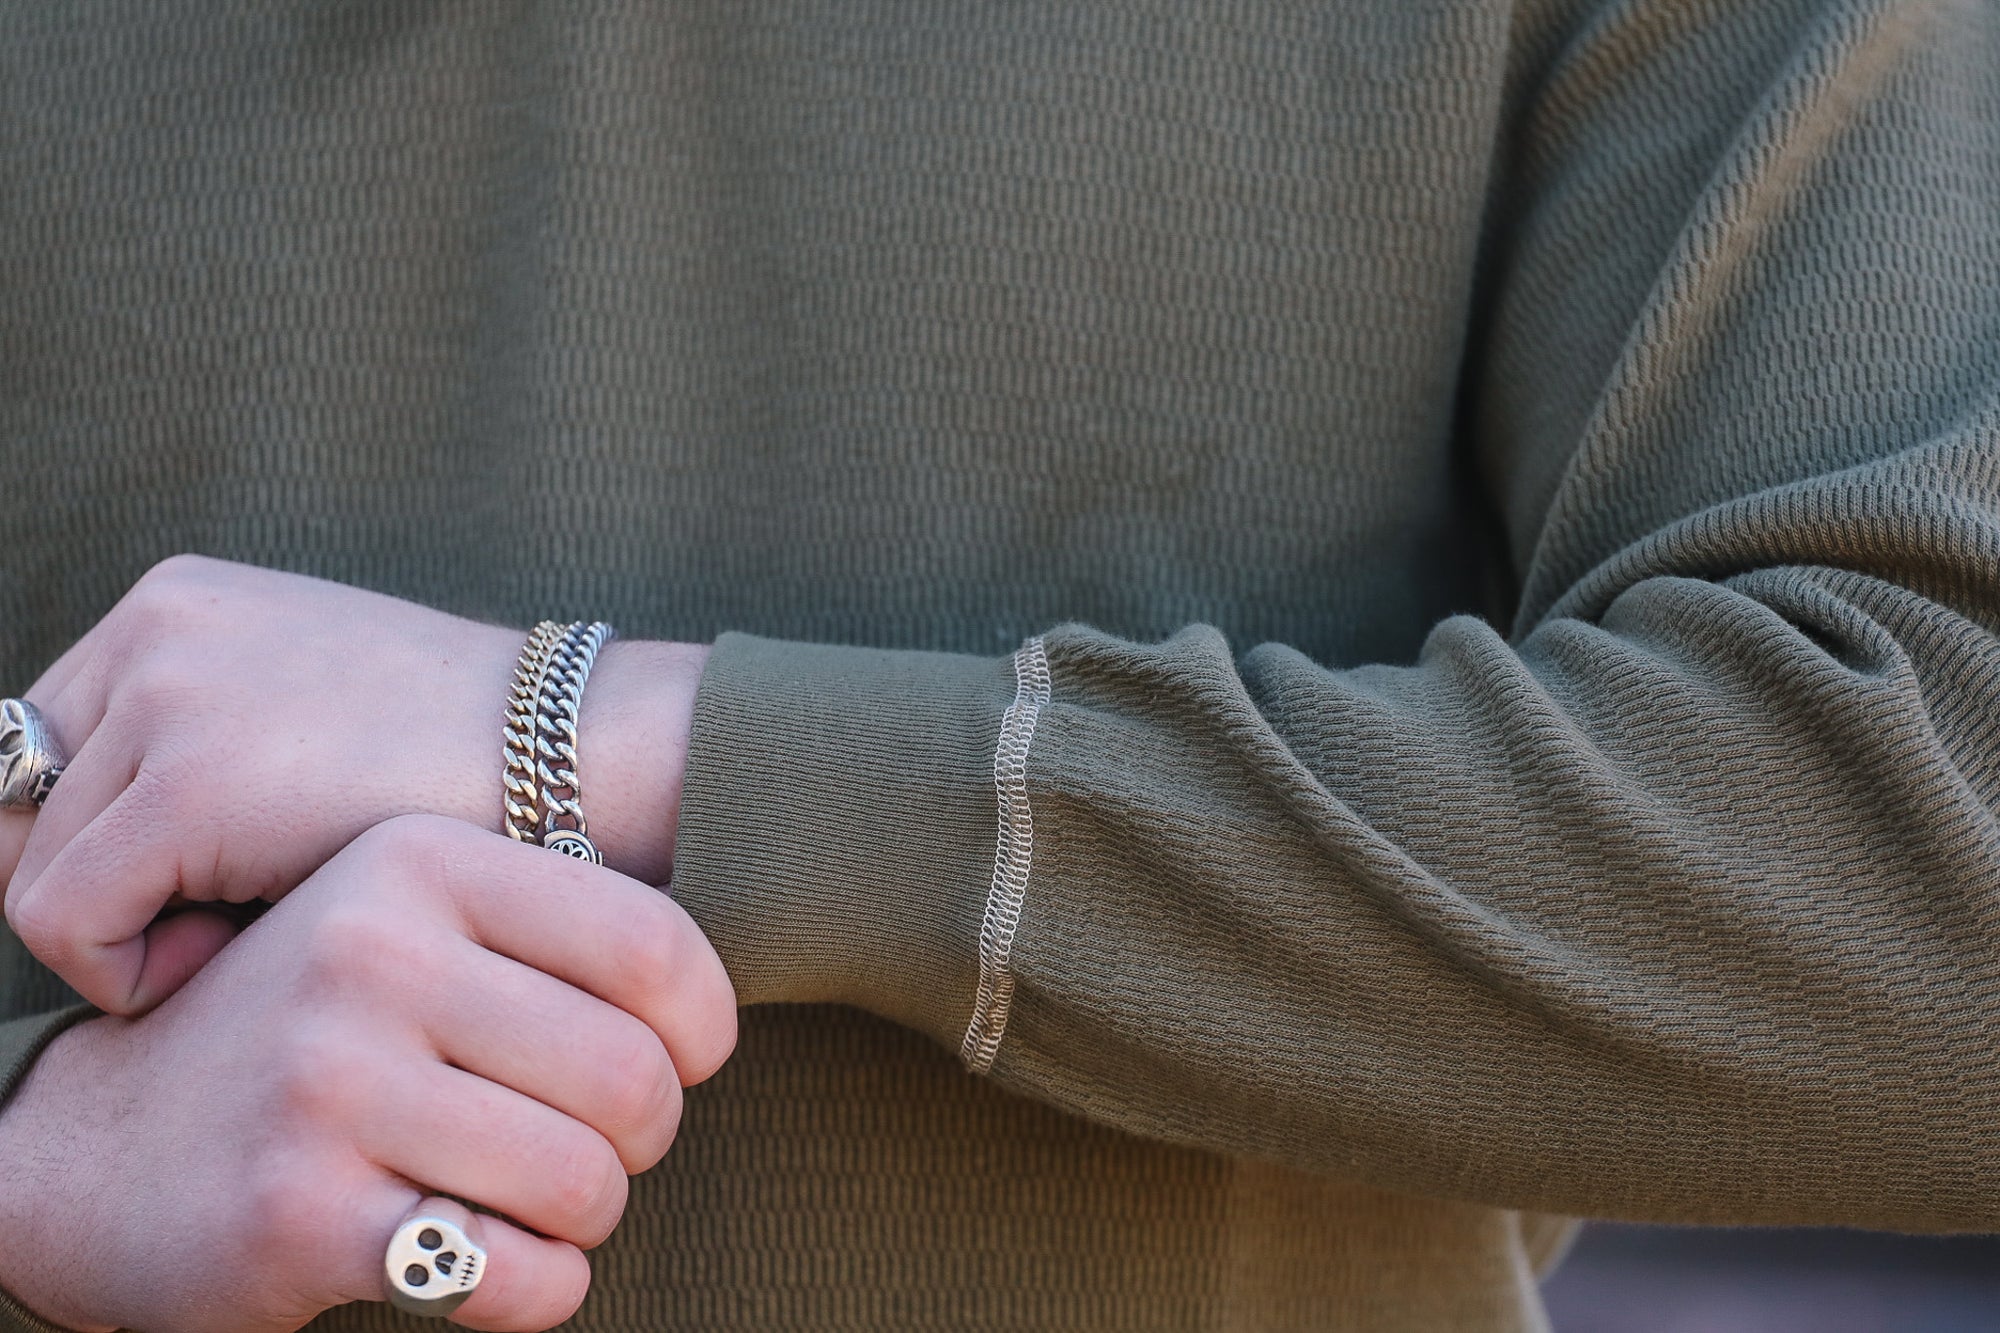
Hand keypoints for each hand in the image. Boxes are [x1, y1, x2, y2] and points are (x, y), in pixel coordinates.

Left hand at [0, 554, 708, 1014]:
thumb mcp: (310, 722)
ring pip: (28, 873)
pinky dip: (129, 973)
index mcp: (180, 604)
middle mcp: (154, 628)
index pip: (39, 754)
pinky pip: (62, 923)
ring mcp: (168, 697)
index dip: (95, 849)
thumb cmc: (468, 768)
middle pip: (16, 811)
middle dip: (95, 894)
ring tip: (247, 937)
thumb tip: (84, 866)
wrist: (585, 759)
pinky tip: (237, 956)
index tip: (194, 899)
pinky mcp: (188, 785)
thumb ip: (197, 750)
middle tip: (212, 930)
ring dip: (125, 936)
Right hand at [0, 813, 735, 1332]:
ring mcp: (327, 1081)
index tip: (682, 1062)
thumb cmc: (315, 1035)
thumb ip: (549, 933)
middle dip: (641, 1138)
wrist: (105, 1148)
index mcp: (416, 863)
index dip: (702, 1028)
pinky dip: (538, 1287)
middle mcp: (369, 953)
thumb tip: (712, 1004)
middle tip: (594, 1146)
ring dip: (588, 1217)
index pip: (652, 943)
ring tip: (534, 1201)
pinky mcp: (299, 1212)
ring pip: (585, 1182)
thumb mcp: (408, 927)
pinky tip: (494, 1263)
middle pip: (633, 1077)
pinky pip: (512, 1275)